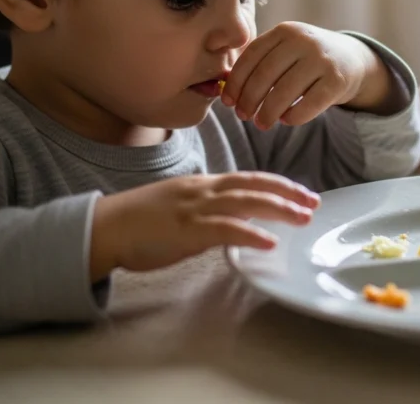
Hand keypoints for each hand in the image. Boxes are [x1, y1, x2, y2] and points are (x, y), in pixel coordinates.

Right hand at [89, 172, 320, 281]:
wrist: (105, 227)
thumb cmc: (141, 220)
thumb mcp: (181, 205)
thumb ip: (209, 208)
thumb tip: (237, 217)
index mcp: (204, 185)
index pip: (250, 179)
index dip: (280, 184)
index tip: (304, 193)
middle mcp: (203, 191)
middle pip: (254, 186)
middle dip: (288, 193)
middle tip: (314, 203)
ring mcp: (194, 209)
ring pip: (245, 202)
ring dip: (278, 209)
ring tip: (302, 218)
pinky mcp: (185, 230)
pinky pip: (224, 230)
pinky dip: (249, 234)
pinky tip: (269, 242)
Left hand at [222, 22, 396, 129]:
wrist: (351, 59)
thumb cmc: (307, 60)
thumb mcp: (286, 50)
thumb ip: (261, 63)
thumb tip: (226, 90)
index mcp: (285, 31)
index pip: (252, 56)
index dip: (236, 82)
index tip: (228, 102)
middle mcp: (303, 41)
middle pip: (265, 75)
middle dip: (250, 100)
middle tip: (243, 116)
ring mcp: (322, 60)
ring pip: (285, 92)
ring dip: (268, 112)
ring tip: (261, 123)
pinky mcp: (337, 80)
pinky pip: (309, 104)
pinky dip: (293, 116)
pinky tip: (286, 120)